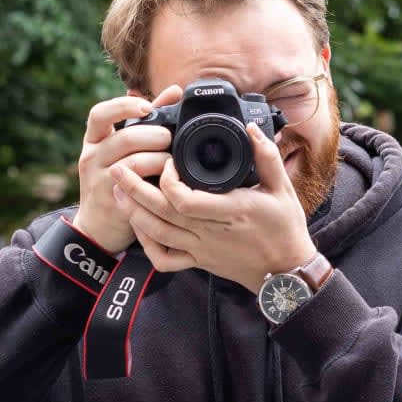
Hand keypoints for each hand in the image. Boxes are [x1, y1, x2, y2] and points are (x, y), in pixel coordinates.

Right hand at [70, 84, 181, 254]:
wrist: (98, 225)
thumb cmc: (117, 178)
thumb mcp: (123, 148)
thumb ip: (147, 120)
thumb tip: (174, 91)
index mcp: (94, 139)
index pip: (100, 113)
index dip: (124, 106)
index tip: (147, 107)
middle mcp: (91, 156)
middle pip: (126, 138)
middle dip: (156, 136)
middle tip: (170, 139)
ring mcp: (99, 180)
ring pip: (136, 161)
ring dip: (161, 158)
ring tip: (171, 161)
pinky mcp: (112, 201)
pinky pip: (140, 186)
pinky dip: (158, 180)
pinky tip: (167, 180)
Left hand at [110, 120, 315, 290]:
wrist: (285, 272)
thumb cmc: (285, 229)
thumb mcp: (282, 190)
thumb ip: (267, 158)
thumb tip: (252, 129)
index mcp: (230, 211)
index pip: (185, 199)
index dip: (168, 180)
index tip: (167, 162)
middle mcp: (209, 232)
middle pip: (161, 213)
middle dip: (134, 189)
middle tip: (117, 167)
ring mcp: (201, 249)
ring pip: (157, 234)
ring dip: (133, 212)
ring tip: (117, 190)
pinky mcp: (198, 261)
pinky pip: (164, 259)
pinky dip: (147, 245)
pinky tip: (138, 226)